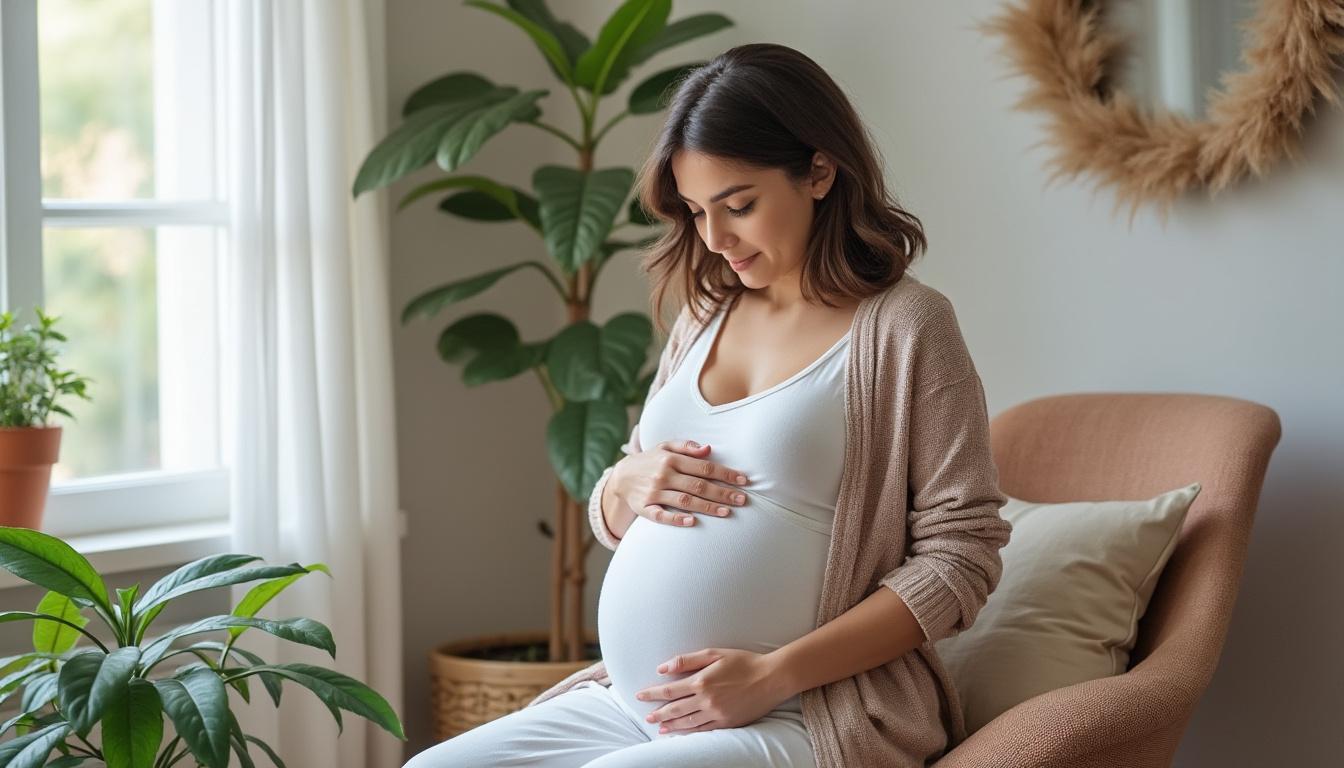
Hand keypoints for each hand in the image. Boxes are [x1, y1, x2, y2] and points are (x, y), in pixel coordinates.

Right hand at [613, 439, 750, 528]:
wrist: (621, 476)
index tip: (743, 481)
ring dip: (707, 507)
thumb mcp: (665, 446)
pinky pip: (661, 515)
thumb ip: (687, 446)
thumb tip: (708, 449)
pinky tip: (692, 522)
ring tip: (727, 512)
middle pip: (698, 485)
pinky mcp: (644, 508)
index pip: (704, 467)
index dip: (725, 474)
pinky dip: (676, 519)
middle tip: (742, 500)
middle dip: (722, 492)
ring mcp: (653, 492)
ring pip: (684, 501)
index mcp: (670, 459)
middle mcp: (663, 475)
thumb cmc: (651, 461)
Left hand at [634, 648, 792, 733]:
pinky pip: (704, 730)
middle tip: (646, 716)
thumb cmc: (743, 661)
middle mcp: (706, 700)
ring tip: (659, 727)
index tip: (640, 695)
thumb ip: (687, 661)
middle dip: (658, 713)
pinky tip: (682, 732)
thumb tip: (662, 668)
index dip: (653, 694)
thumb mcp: (714, 653)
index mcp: (701, 681)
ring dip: (670, 725)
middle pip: (675, 709)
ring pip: (687, 723)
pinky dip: (689, 732)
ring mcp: (717, 713)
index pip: (669, 690)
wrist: (771, 678)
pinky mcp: (727, 723)